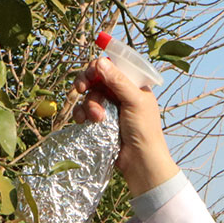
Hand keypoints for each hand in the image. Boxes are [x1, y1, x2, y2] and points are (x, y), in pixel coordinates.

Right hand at [71, 58, 179, 194]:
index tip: (91, 74)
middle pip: (96, 78)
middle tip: (80, 88)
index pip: (112, 67)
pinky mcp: (99, 121)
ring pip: (89, 95)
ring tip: (97, 118)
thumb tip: (100, 62)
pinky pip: (83, 110)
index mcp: (132, 84)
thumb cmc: (144, 129)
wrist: (139, 160)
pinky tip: (83, 122)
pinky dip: (81, 114)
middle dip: (87, 83)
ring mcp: (109, 107)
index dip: (98, 67)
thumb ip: (118, 81)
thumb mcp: (134, 101)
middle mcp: (119, 93)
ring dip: (88, 105)